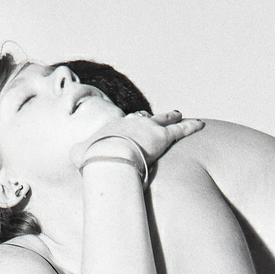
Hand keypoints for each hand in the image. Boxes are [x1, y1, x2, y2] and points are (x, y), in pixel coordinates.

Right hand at [71, 110, 204, 168]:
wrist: (108, 155)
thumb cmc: (93, 157)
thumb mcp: (80, 155)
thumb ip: (80, 155)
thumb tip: (74, 158)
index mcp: (114, 126)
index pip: (124, 123)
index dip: (130, 124)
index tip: (133, 125)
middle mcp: (132, 123)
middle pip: (144, 117)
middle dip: (150, 117)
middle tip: (156, 116)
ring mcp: (148, 128)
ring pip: (164, 119)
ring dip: (172, 117)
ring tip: (179, 114)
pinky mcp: (163, 136)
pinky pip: (180, 130)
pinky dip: (191, 126)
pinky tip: (200, 124)